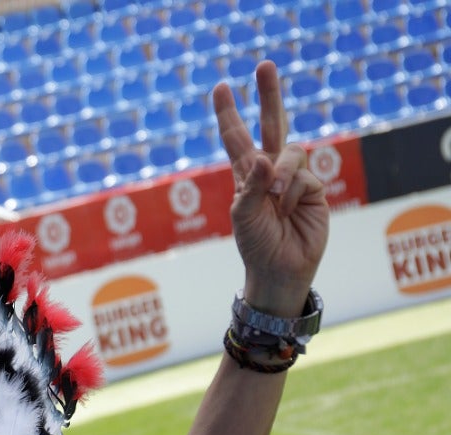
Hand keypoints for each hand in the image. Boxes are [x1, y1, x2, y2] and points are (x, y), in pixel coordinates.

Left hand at [213, 60, 327, 316]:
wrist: (281, 269)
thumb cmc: (256, 245)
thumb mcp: (243, 217)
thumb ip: (251, 187)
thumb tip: (265, 159)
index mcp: (246, 175)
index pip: (237, 138)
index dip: (229, 113)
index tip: (220, 87)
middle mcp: (270, 171)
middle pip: (272, 125)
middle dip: (268, 95)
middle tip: (264, 64)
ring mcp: (294, 177)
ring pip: (290, 152)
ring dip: (281, 174)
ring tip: (274, 199)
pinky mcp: (314, 187)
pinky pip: (303, 176)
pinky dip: (293, 192)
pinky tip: (290, 210)